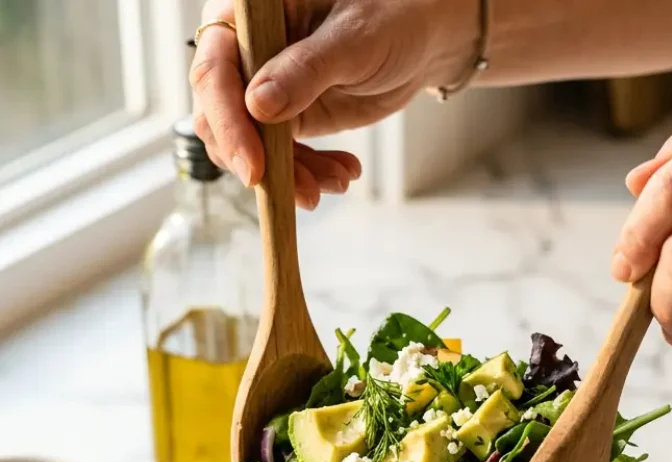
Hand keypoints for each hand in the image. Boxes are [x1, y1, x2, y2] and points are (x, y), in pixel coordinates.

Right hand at [190, 0, 471, 207]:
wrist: (417, 39)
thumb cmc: (389, 15)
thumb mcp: (353, 39)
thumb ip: (306, 69)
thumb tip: (257, 106)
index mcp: (246, 15)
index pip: (214, 72)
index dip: (229, 124)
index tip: (255, 170)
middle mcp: (243, 52)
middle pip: (219, 119)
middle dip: (261, 163)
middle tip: (306, 193)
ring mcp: (261, 90)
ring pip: (249, 148)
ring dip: (290, 177)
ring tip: (339, 182)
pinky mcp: (282, 119)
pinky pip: (278, 159)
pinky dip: (307, 175)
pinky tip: (344, 174)